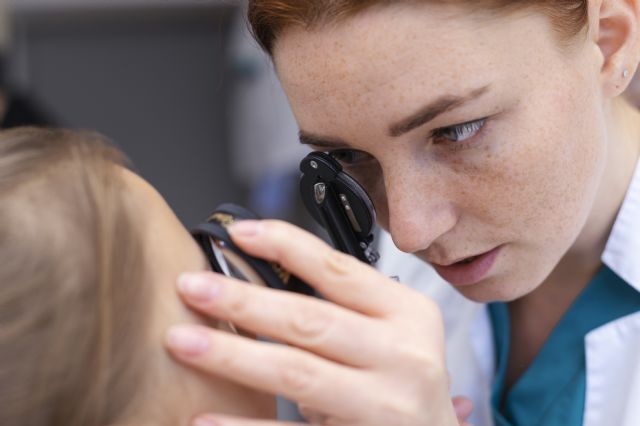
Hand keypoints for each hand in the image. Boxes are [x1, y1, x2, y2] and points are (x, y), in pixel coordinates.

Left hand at [166, 220, 458, 424]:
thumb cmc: (404, 379)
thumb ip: (343, 305)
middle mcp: (404, 355)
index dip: (285, 245)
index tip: (237, 233)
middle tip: (190, 286)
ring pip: (296, 372)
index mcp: (407, 313)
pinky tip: (203, 418)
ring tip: (182, 341)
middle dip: (243, 301)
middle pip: (310, 319)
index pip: (339, 269)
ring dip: (232, 355)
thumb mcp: (391, 330)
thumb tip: (259, 274)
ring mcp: (384, 405)